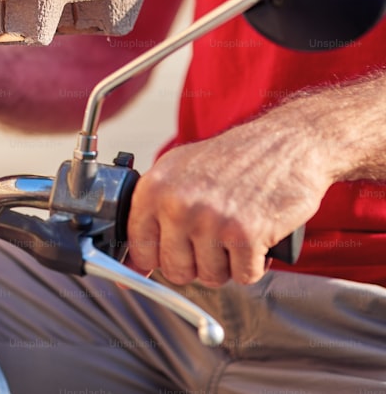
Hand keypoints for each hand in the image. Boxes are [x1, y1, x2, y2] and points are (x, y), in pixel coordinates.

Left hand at [126, 118, 329, 286]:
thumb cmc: (230, 160)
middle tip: (212, 242)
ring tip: (234, 235)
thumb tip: (135, 264)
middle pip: (175, 270)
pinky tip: (256, 240)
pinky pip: (244, 276)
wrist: (285, 144)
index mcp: (154, 189)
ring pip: (211, 277)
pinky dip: (254, 265)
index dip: (158, 258)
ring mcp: (211, 220)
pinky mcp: (247, 234)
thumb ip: (153, 213)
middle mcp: (178, 204)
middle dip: (196, 265)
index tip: (173, 253)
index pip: (140, 248)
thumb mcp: (177, 174)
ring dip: (227, 264)